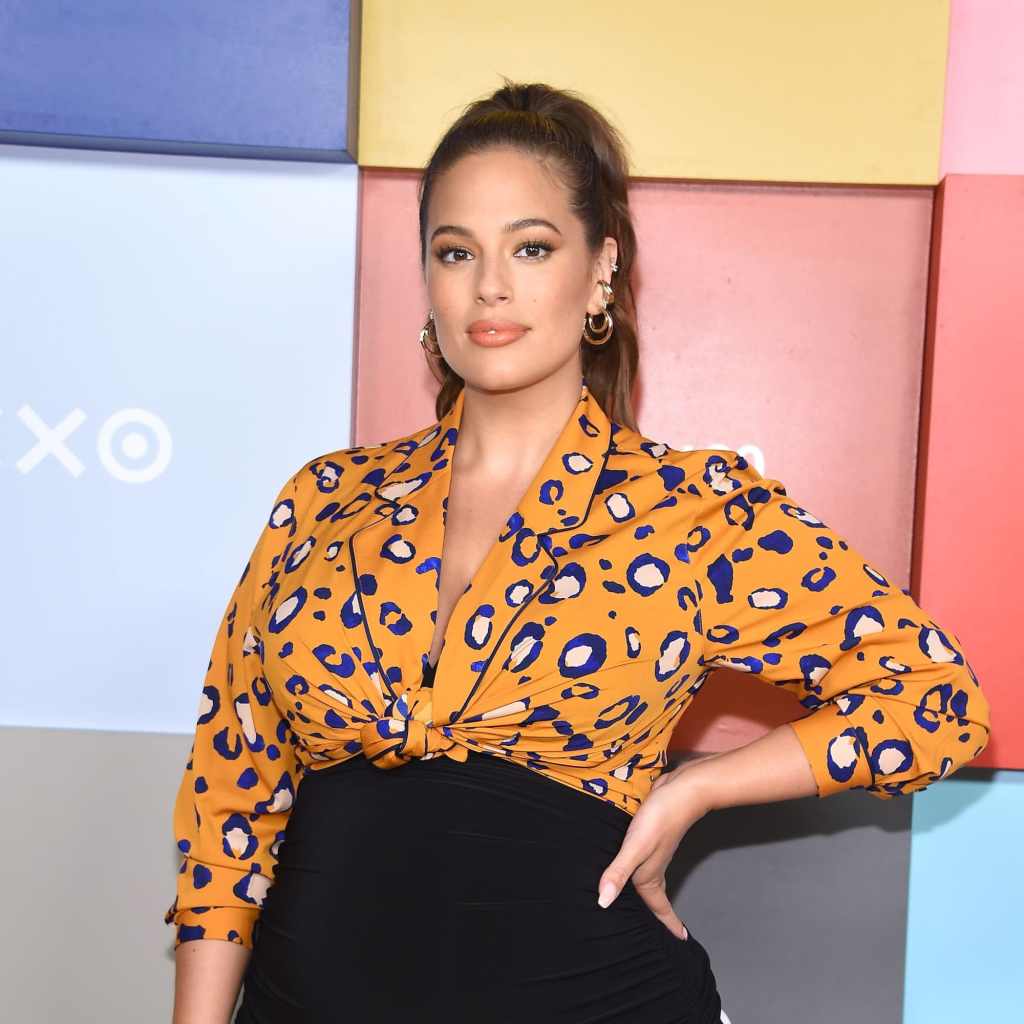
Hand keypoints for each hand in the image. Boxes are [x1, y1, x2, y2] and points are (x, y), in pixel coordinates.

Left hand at [595, 759, 714, 940]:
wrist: (683, 790)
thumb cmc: (661, 819)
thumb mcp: (636, 846)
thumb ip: (619, 872)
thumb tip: (603, 903)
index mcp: (649, 874)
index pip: (658, 907)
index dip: (668, 924)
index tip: (681, 941)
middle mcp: (653, 865)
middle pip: (654, 896)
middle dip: (657, 914)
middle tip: (658, 930)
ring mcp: (653, 849)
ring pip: (649, 877)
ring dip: (648, 891)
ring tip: (642, 903)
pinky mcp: (650, 833)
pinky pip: (643, 858)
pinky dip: (639, 867)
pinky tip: (630, 861)